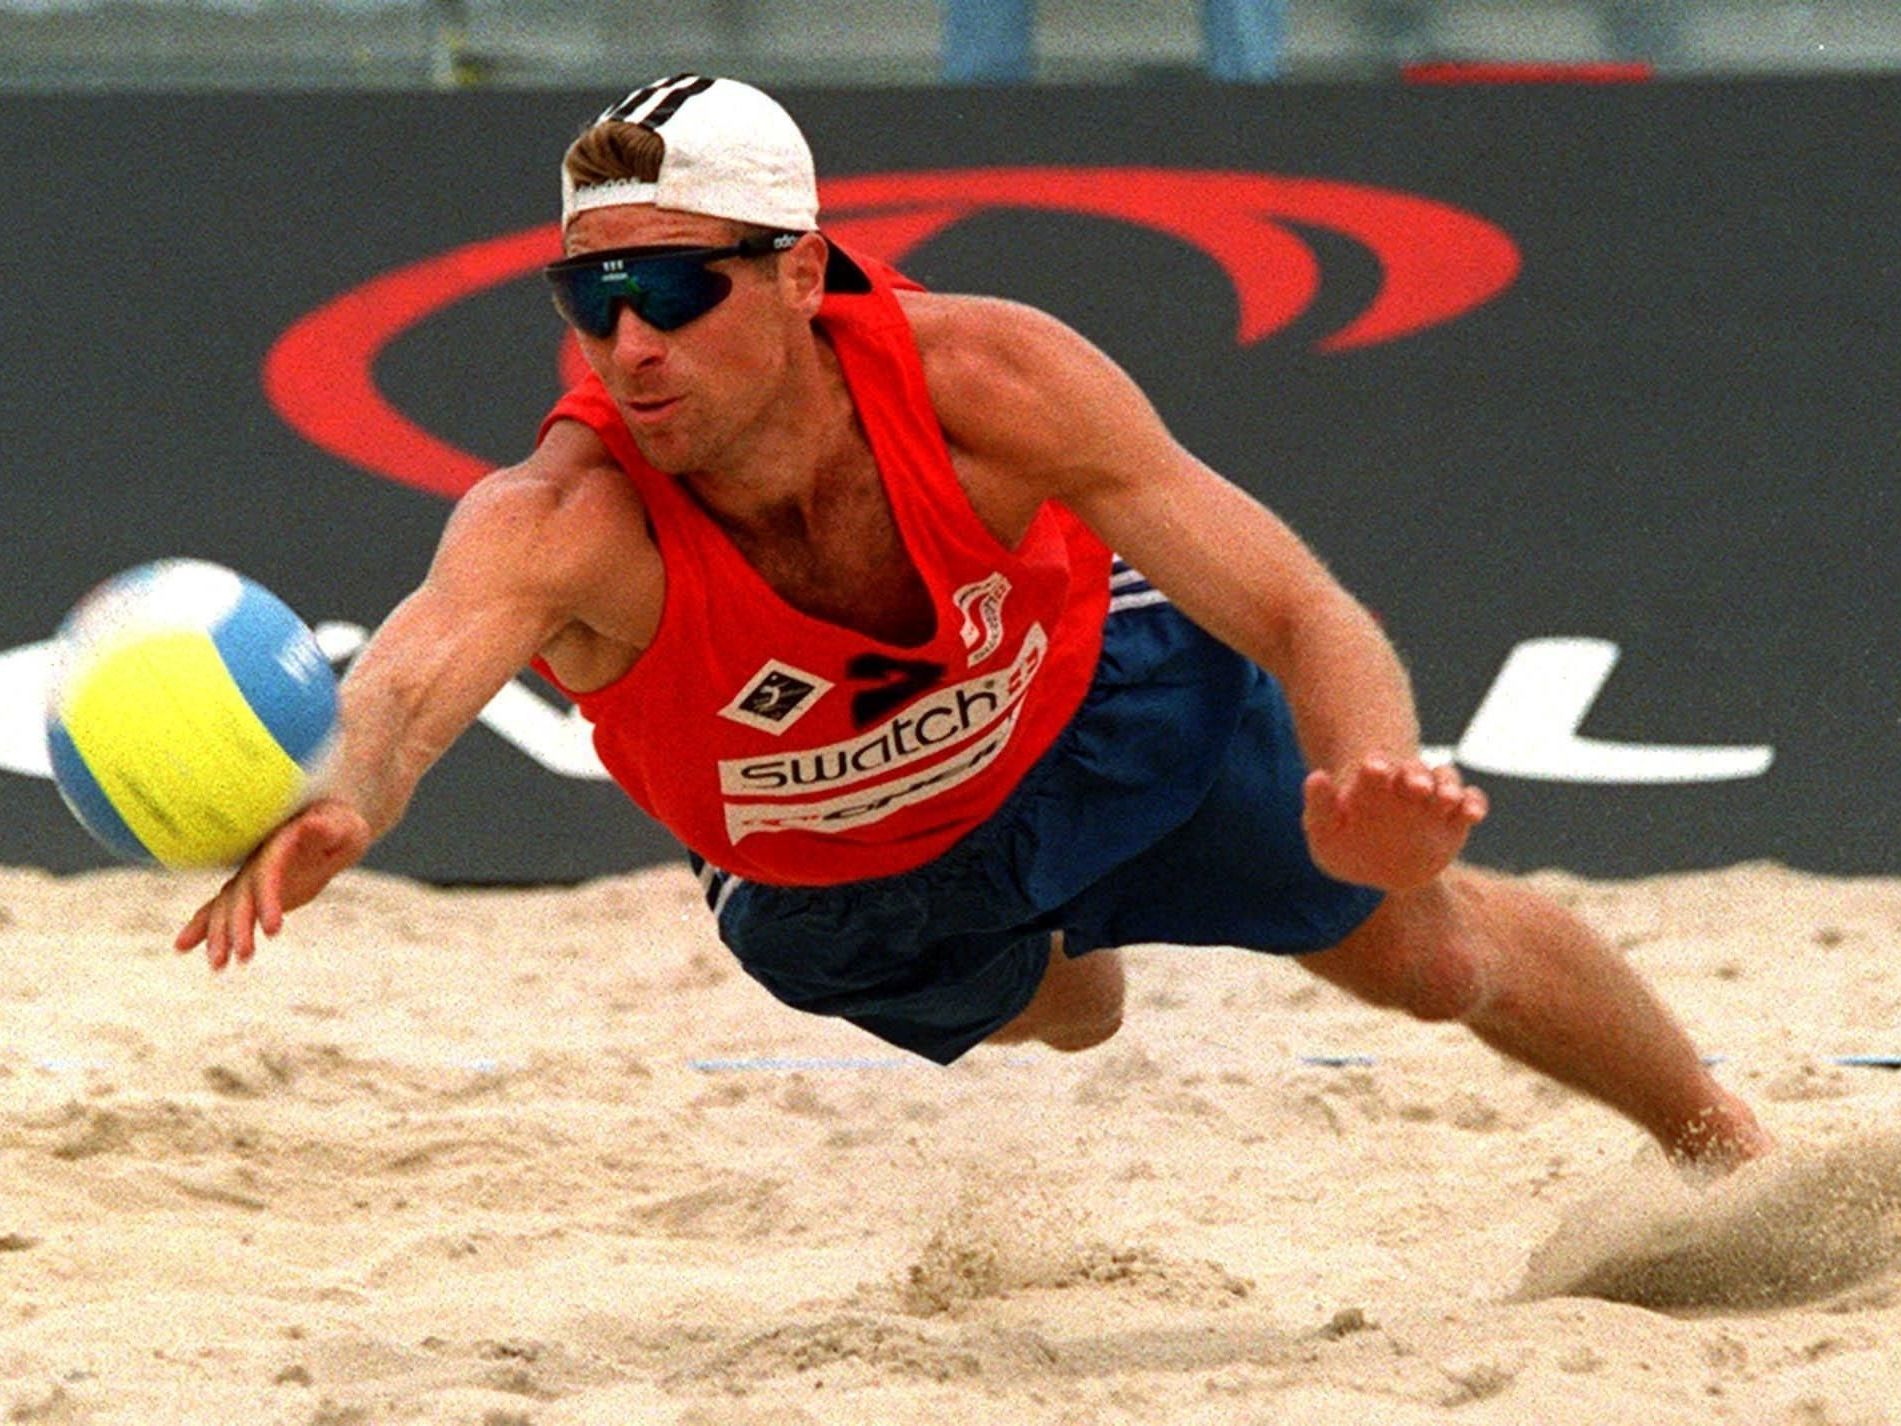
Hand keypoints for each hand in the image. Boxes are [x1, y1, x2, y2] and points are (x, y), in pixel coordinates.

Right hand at [174, 798, 372, 970]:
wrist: (328, 825)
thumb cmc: (341, 826)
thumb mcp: (343, 827)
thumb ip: (327, 829)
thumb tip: (313, 823)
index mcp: (279, 846)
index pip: (268, 875)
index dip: (267, 901)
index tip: (274, 930)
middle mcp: (257, 862)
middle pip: (241, 896)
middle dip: (239, 927)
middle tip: (244, 956)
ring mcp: (250, 877)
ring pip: (227, 907)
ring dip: (219, 936)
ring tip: (218, 966)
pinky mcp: (249, 891)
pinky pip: (221, 909)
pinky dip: (202, 927)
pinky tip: (181, 948)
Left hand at [1301, 754, 1487, 891]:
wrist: (1376, 867)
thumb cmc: (1345, 845)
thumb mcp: (1324, 832)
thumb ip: (1320, 806)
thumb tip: (1316, 776)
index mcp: (1373, 784)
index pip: (1376, 767)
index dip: (1377, 766)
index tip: (1374, 769)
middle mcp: (1406, 786)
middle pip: (1415, 770)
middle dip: (1416, 775)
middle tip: (1415, 787)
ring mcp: (1432, 801)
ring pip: (1445, 781)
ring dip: (1448, 786)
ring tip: (1445, 799)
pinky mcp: (1454, 819)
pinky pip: (1470, 803)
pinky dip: (1474, 803)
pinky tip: (1472, 814)